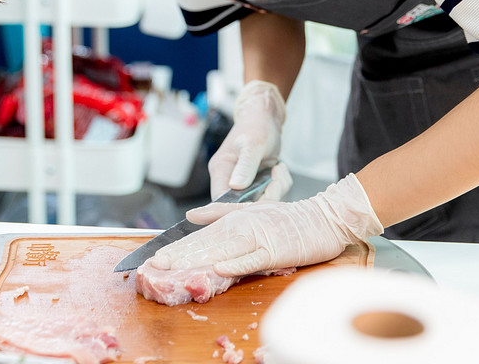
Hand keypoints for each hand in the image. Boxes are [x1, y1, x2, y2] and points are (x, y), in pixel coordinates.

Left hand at [147, 173, 383, 277]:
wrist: (324, 217)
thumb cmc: (287, 218)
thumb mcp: (251, 211)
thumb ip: (218, 213)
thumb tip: (190, 215)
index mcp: (235, 218)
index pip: (202, 234)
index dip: (178, 246)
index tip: (155, 258)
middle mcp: (243, 225)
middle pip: (206, 242)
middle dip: (180, 254)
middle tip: (155, 265)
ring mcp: (259, 237)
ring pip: (223, 249)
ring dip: (198, 259)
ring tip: (175, 269)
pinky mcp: (276, 250)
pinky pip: (253, 258)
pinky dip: (236, 263)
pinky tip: (219, 268)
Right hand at [209, 80, 291, 200]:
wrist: (266, 116)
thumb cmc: (256, 126)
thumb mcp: (252, 145)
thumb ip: (245, 166)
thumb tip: (235, 187)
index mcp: (221, 170)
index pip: (221, 201)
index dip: (240, 208)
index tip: (260, 200)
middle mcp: (229, 180)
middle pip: (244, 206)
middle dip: (266, 195)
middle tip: (276, 176)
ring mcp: (244, 183)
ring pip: (261, 202)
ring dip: (276, 188)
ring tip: (278, 169)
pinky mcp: (257, 183)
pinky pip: (270, 194)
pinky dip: (280, 184)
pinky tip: (278, 169)